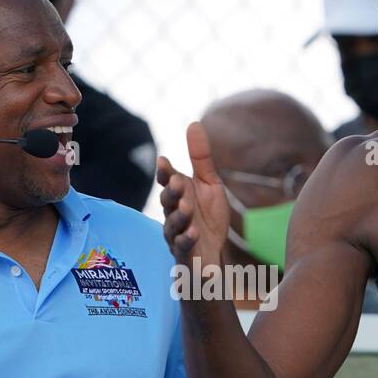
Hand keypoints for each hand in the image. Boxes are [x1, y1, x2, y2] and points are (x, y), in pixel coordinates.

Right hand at [156, 122, 230, 266]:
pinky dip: (186, 240)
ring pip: (172, 225)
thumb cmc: (207, 219)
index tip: (164, 161)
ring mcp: (176, 235)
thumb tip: (193, 123)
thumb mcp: (209, 185)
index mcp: (178, 194)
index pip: (167, 180)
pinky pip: (182, 247)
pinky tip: (193, 233)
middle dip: (171, 192)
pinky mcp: (184, 254)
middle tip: (178, 183)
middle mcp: (173, 213)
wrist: (213, 254)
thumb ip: (201, 158)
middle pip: (167, 202)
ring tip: (187, 208)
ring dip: (178, 216)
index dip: (165, 172)